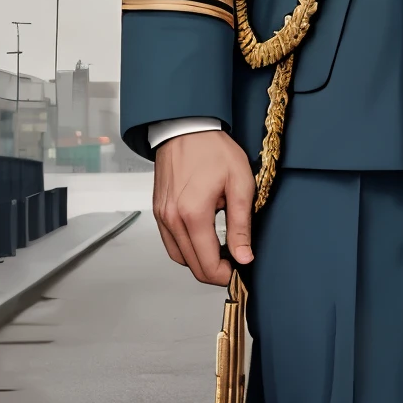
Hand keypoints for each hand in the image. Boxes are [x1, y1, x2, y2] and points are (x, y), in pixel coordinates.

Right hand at [153, 129, 254, 284]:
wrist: (186, 127)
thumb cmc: (213, 149)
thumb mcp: (240, 184)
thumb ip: (241, 225)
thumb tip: (244, 257)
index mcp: (193, 214)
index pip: (207, 264)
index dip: (226, 275)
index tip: (240, 269)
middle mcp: (172, 219)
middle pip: (191, 265)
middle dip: (214, 272)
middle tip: (234, 263)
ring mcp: (162, 216)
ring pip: (179, 257)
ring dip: (199, 261)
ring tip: (221, 253)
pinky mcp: (158, 211)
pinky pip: (170, 242)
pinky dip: (186, 248)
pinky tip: (203, 240)